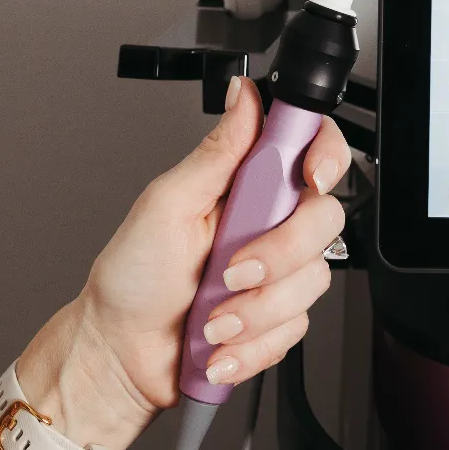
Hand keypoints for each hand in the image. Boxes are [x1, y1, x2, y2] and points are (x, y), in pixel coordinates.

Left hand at [18, 79, 346, 449]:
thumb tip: (243, 95)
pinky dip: (251, 343)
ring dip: (254, 310)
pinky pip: (295, 329)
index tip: (312, 177)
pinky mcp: (278, 318)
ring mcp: (277, 273)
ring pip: (312, 281)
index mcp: (245, 185)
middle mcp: (267, 223)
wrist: (121, 354)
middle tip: (231, 271)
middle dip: (281, 254)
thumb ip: (217, 151)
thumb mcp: (167, 204)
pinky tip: (219, 343)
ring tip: (211, 318)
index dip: (326, 156)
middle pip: (324, 219)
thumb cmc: (132, 277)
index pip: (311, 148)